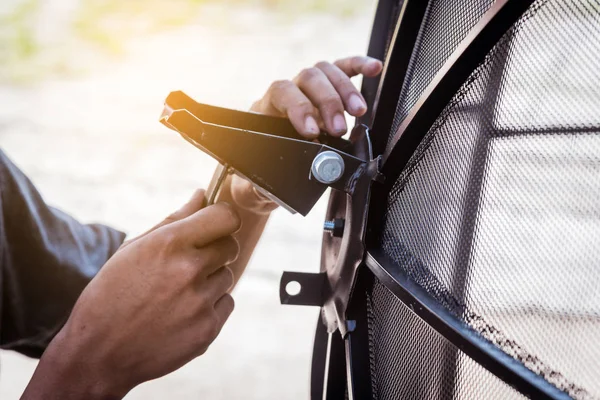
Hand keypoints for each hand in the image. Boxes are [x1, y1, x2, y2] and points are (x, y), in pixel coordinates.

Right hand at [23, 190, 240, 398]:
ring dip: (210, 280)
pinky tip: (182, 313)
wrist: (98, 354)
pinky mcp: (208, 330)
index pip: (225, 217)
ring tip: (176, 294)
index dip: (223, 217)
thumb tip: (202, 195)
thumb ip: (173, 220)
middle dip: (216, 249)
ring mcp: (201, 302)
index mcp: (169, 244)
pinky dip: (210, 306)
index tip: (216, 222)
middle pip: (231, 246)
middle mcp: (190, 271)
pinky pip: (226, 303)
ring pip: (227, 276)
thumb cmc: (110, 295)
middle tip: (190, 263)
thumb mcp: (133, 250)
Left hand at [232, 55, 382, 212]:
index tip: (313, 132)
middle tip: (339, 130)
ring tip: (359, 112)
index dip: (300, 107)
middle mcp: (287, 94)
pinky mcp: (327, 88)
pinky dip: (359, 67)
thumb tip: (284, 180)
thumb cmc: (260, 176)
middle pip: (309, 78)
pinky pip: (342, 69)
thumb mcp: (258, 182)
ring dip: (346, 90)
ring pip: (327, 72)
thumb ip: (266, 181)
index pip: (281, 92)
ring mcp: (307, 89)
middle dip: (328, 103)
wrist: (265, 174)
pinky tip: (374, 68)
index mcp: (265, 110)